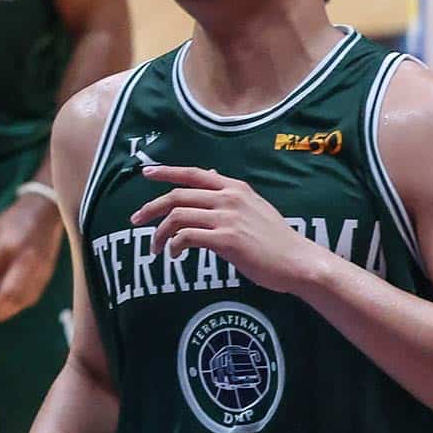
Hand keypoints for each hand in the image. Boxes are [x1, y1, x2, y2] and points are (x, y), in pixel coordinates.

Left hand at [0, 194, 64, 330]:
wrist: (47, 212)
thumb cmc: (15, 220)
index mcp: (10, 244)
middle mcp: (26, 259)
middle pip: (11, 291)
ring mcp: (40, 269)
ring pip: (23, 299)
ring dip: (7, 312)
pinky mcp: (47, 274)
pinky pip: (33, 296)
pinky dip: (19, 305)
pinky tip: (7, 310)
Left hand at [131, 164, 326, 292]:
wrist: (298, 262)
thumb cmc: (275, 239)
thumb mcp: (254, 206)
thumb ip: (230, 193)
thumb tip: (210, 172)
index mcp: (235, 188)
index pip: (194, 173)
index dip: (166, 171)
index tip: (145, 173)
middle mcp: (229, 198)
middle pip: (177, 195)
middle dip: (151, 209)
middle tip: (135, 221)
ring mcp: (227, 218)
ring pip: (177, 217)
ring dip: (160, 234)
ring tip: (157, 248)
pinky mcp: (226, 240)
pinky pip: (187, 237)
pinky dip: (174, 245)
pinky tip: (175, 255)